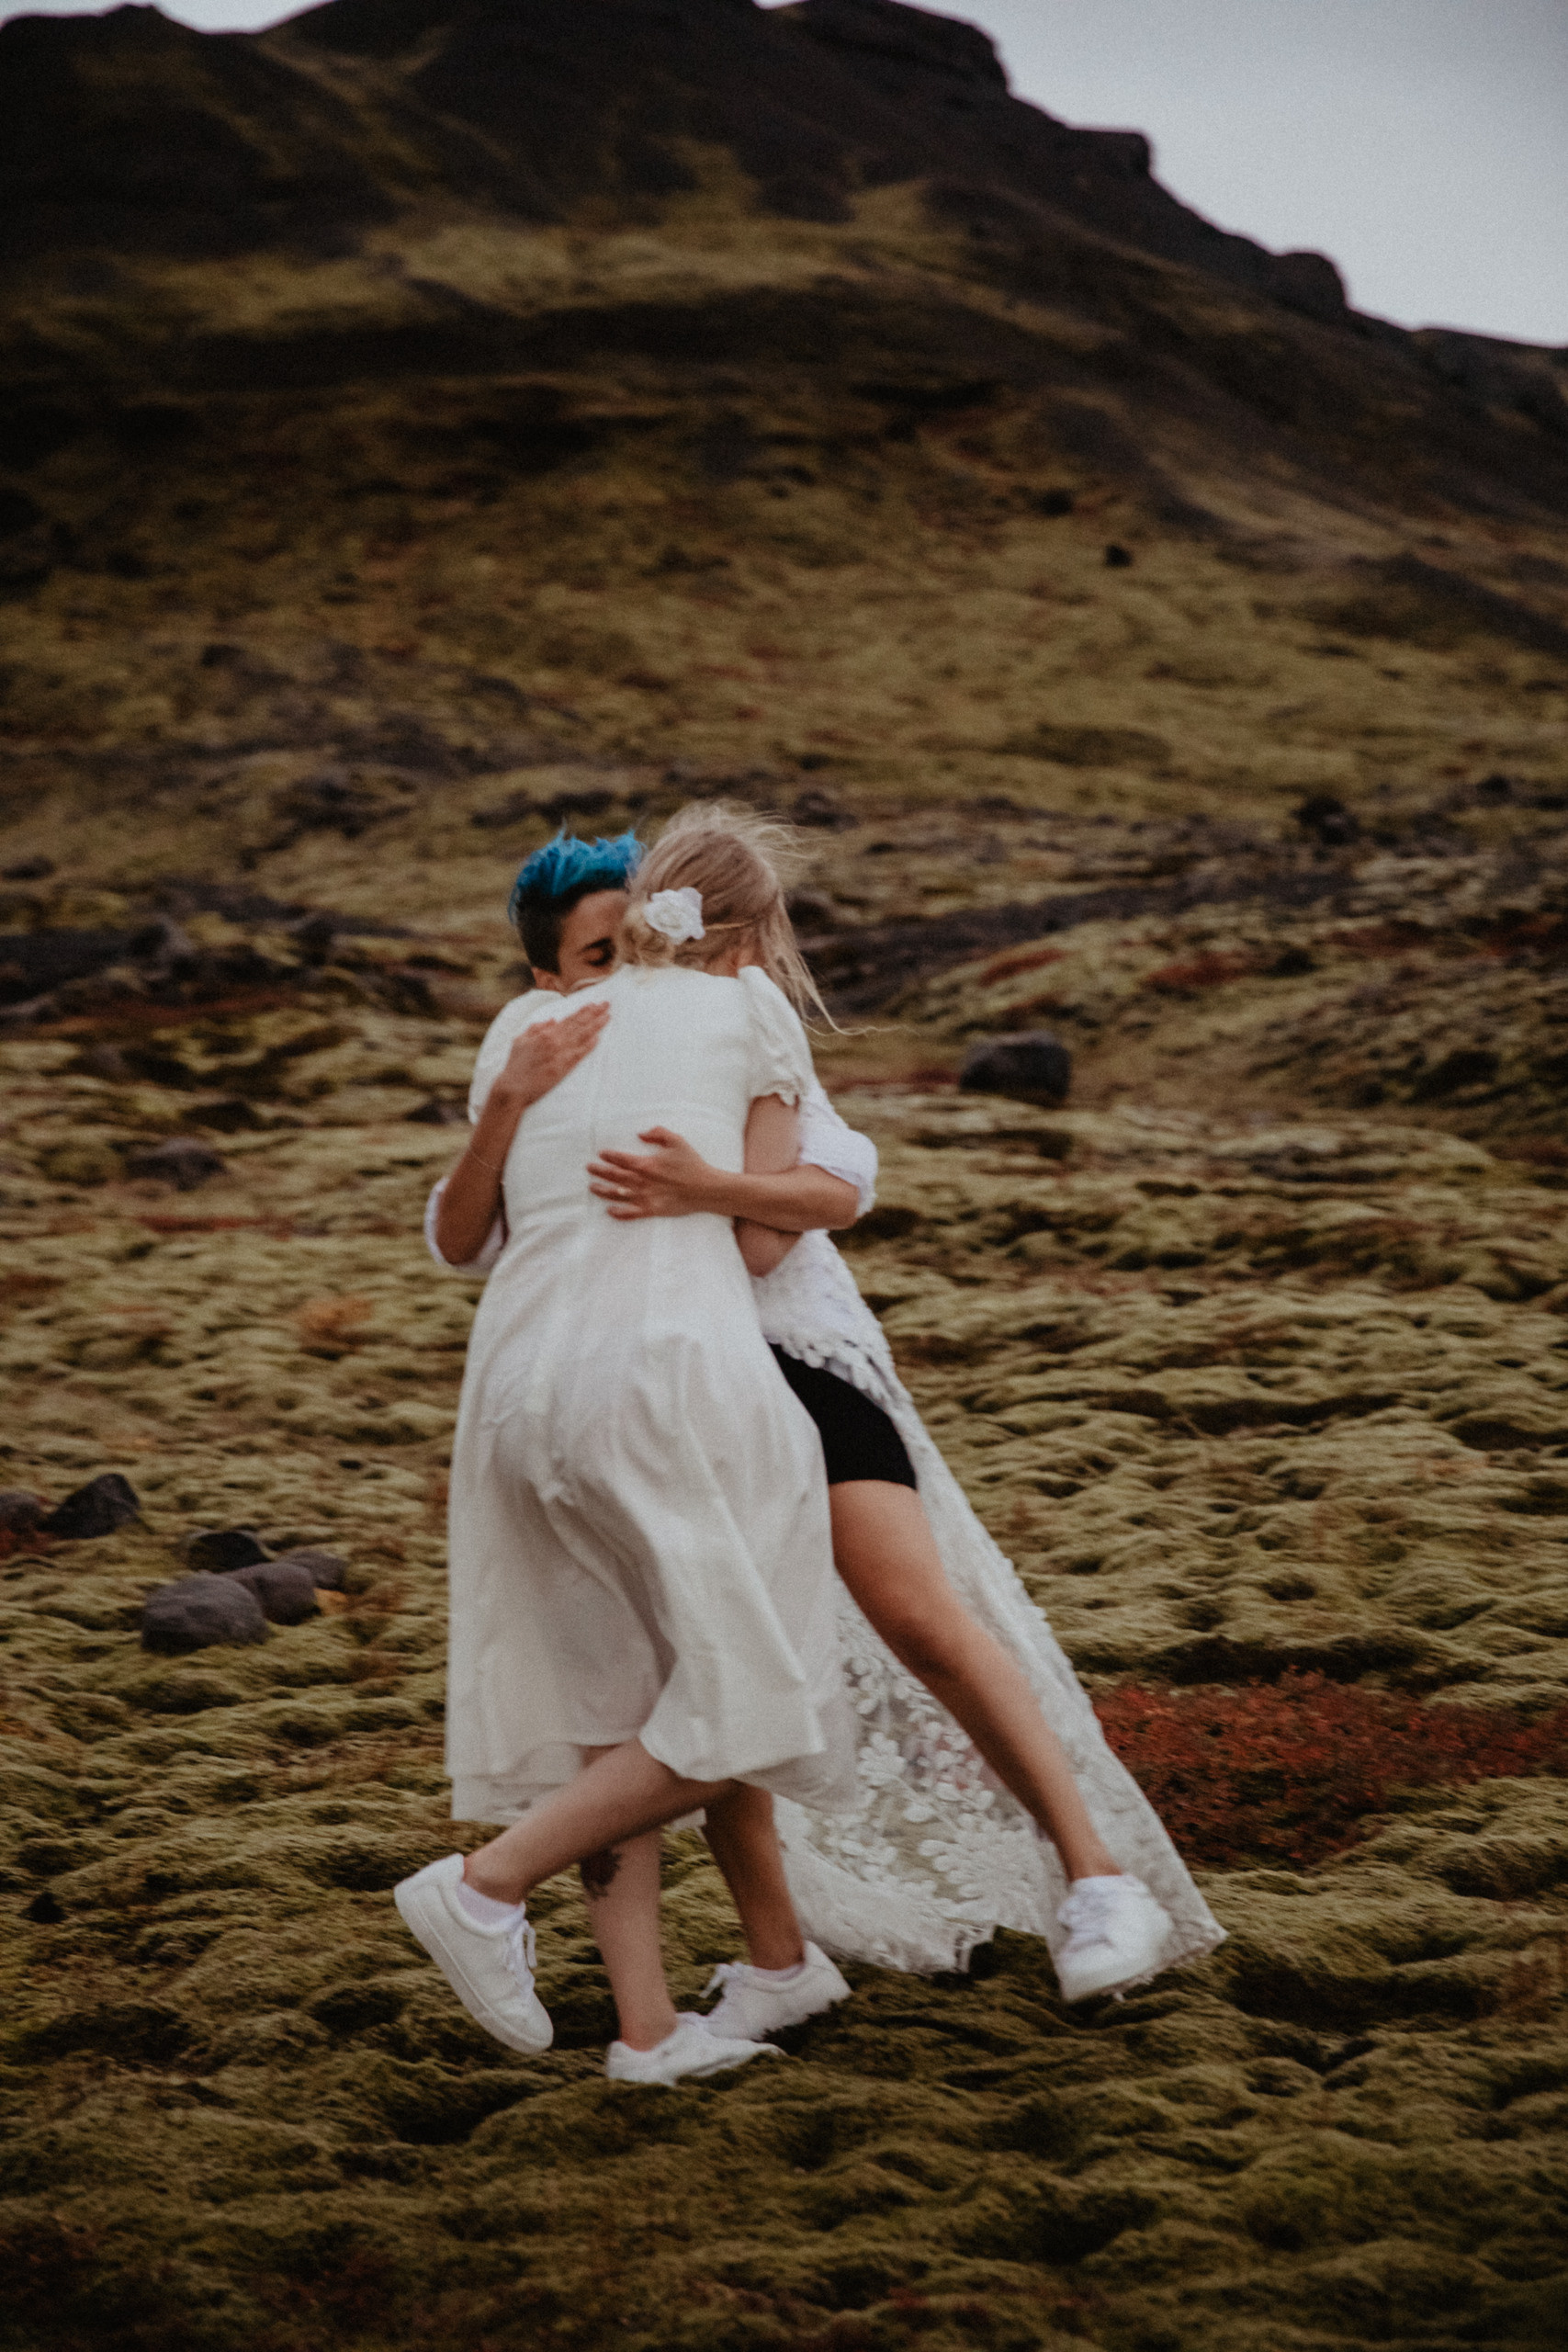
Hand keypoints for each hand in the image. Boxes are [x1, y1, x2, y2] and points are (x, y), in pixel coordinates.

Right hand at [494, 999, 608, 1106]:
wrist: (513, 1088)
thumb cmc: (515, 1065)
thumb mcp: (520, 1040)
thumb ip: (535, 1028)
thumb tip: (552, 1020)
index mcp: (544, 1033)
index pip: (568, 1019)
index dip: (582, 1011)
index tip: (593, 1004)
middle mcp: (554, 1040)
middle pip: (579, 1024)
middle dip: (594, 1013)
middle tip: (607, 1004)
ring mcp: (559, 1054)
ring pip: (582, 1036)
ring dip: (596, 1025)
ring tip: (607, 1017)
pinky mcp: (563, 1068)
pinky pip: (579, 1054)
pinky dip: (589, 1046)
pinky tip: (598, 1038)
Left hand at [587, 1128, 717, 1218]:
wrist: (706, 1189)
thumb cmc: (692, 1164)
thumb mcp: (677, 1141)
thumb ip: (658, 1133)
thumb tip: (640, 1134)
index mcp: (647, 1164)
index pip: (621, 1159)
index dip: (609, 1156)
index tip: (601, 1153)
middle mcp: (642, 1182)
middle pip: (615, 1176)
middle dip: (600, 1171)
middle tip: (590, 1168)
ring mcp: (646, 1197)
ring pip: (618, 1195)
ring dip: (604, 1191)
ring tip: (593, 1187)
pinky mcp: (652, 1210)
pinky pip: (631, 1213)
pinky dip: (619, 1213)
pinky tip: (610, 1210)